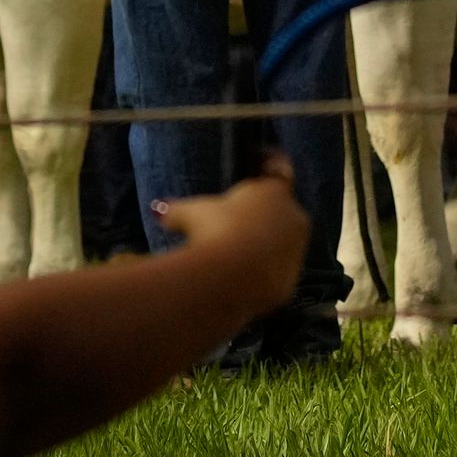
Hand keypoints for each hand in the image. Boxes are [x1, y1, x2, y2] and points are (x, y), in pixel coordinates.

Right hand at [152, 160, 306, 291]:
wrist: (234, 276)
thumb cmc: (215, 230)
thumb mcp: (190, 213)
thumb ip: (177, 209)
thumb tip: (159, 209)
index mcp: (273, 191)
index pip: (277, 177)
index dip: (266, 178)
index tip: (256, 181)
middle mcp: (293, 217)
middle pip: (281, 213)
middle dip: (262, 218)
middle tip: (236, 227)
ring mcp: (297, 251)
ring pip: (282, 244)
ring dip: (264, 248)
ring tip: (235, 257)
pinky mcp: (293, 279)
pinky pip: (276, 273)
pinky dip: (262, 274)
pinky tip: (241, 280)